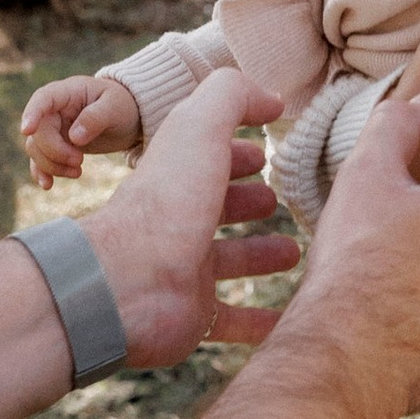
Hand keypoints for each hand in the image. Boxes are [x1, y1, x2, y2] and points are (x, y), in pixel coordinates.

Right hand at [21, 70, 144, 183]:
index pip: (43, 99)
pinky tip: (48, 185)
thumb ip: (95, 118)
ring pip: (37, 149)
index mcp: (68, 92)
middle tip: (79, 162)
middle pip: (38, 131)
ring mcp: (53, 128)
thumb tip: (74, 137)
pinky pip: (40, 160)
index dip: (32, 113)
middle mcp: (55, 110)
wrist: (127, 118)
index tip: (26, 130)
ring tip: (78, 172)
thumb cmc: (122, 106)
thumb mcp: (115, 107)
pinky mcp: (56, 146)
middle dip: (55, 151)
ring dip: (52, 165)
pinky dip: (42, 172)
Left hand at [77, 66, 297, 365]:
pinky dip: (260, 321)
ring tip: (294, 253)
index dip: (235, 153)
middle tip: (275, 199)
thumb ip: (231, 98)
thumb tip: (270, 97)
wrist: (125, 286)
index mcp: (177, 179)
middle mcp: (177, 224)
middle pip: (215, 208)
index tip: (263, 151)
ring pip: (228, 263)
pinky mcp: (192, 317)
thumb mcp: (199, 129)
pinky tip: (288, 318)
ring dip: (258, 256)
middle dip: (246, 201)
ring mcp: (184, 272)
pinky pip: (231, 321)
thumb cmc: (164, 204)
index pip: (207, 159)